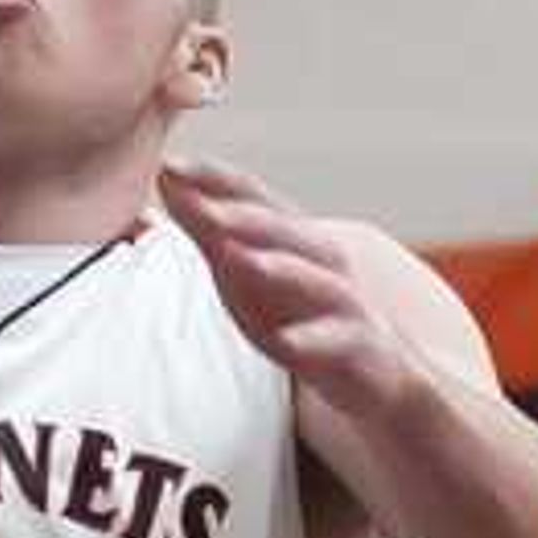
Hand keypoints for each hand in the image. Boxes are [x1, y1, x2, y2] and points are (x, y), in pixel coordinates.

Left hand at [159, 164, 421, 438]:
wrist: (373, 372)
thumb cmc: (300, 315)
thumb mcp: (245, 274)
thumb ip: (208, 229)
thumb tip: (164, 179)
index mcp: (291, 236)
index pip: (253, 196)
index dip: (213, 180)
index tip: (170, 165)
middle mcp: (322, 259)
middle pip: (285, 230)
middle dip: (242, 216)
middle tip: (200, 208)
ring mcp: (346, 302)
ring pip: (316, 279)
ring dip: (278, 267)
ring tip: (237, 259)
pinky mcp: (361, 345)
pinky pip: (337, 341)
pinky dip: (312, 340)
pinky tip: (286, 343)